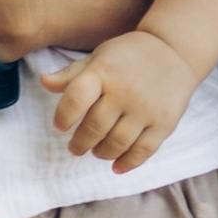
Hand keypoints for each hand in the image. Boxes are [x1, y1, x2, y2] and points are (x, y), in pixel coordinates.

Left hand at [39, 25, 195, 169]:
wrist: (174, 51)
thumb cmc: (128, 56)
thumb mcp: (99, 57)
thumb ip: (71, 74)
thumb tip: (44, 83)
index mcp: (103, 72)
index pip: (76, 98)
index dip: (64, 116)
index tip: (60, 126)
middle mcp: (124, 91)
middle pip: (95, 127)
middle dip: (80, 143)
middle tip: (76, 148)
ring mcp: (145, 109)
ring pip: (117, 143)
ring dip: (102, 153)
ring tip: (97, 151)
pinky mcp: (164, 123)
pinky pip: (143, 151)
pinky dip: (128, 163)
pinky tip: (117, 166)